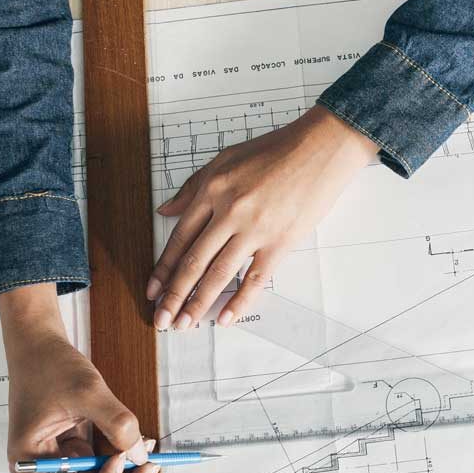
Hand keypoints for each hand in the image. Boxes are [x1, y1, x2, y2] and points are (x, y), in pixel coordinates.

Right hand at [0, 284, 158, 472]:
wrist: (37, 344)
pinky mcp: (68, 449)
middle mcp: (39, 467)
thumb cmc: (49, 364)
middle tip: (150, 465)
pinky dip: (120, 460)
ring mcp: (54, 459)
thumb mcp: (87, 391)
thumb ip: (117, 423)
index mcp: (29, 460)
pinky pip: (98, 466)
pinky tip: (137, 444)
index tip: (125, 459)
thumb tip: (141, 454)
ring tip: (147, 451)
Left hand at [147, 104, 374, 328]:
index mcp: (212, 191)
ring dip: (198, 303)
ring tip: (185, 324)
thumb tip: (165, 210)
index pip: (180, 238)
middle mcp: (228, 211)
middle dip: (173, 295)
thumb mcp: (225, 159)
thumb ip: (193, 187)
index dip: (163, 268)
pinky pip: (255, 278)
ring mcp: (254, 229)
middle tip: (161, 319)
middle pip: (193, 262)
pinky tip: (225, 318)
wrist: (320, 148)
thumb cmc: (276, 150)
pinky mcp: (280, 241)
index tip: (152, 290)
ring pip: (218, 274)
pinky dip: (239, 301)